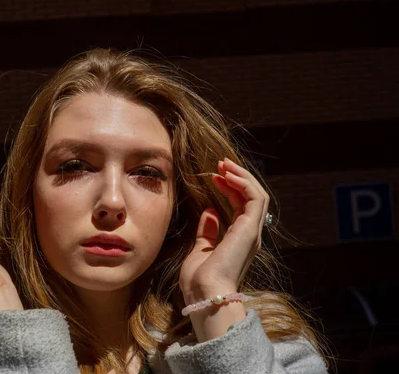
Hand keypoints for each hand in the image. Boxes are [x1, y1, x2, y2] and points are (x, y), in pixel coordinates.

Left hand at [179, 158, 269, 303]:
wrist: (204, 293)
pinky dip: (243, 183)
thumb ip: (207, 232)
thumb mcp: (201, 249)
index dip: (229, 188)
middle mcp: (249, 234)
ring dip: (241, 176)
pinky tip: (228, 176)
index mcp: (239, 239)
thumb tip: (209, 212)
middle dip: (237, 177)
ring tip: (224, 164)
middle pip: (252, 197)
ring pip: (257, 194)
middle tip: (221, 164)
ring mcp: (252, 232)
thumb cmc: (199, 279)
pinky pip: (254, 198)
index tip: (214, 177)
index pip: (241, 205)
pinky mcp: (249, 229)